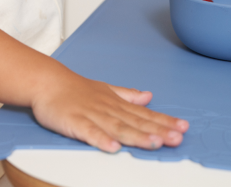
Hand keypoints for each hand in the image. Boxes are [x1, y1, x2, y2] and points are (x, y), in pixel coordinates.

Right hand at [31, 65, 188, 151]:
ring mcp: (92, 115)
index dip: (163, 121)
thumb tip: (149, 96)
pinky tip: (113, 148)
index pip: (144, 114)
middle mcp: (108, 108)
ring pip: (117, 127)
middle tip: (177, 137)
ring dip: (136, 136)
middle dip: (158, 130)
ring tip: (155, 143)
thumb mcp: (106, 90)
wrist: (48, 82)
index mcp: (116, 103)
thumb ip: (128, 95)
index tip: (182, 128)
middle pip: (136, 122)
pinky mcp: (75, 122)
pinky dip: (101, 140)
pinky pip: (89, 133)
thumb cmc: (76, 89)